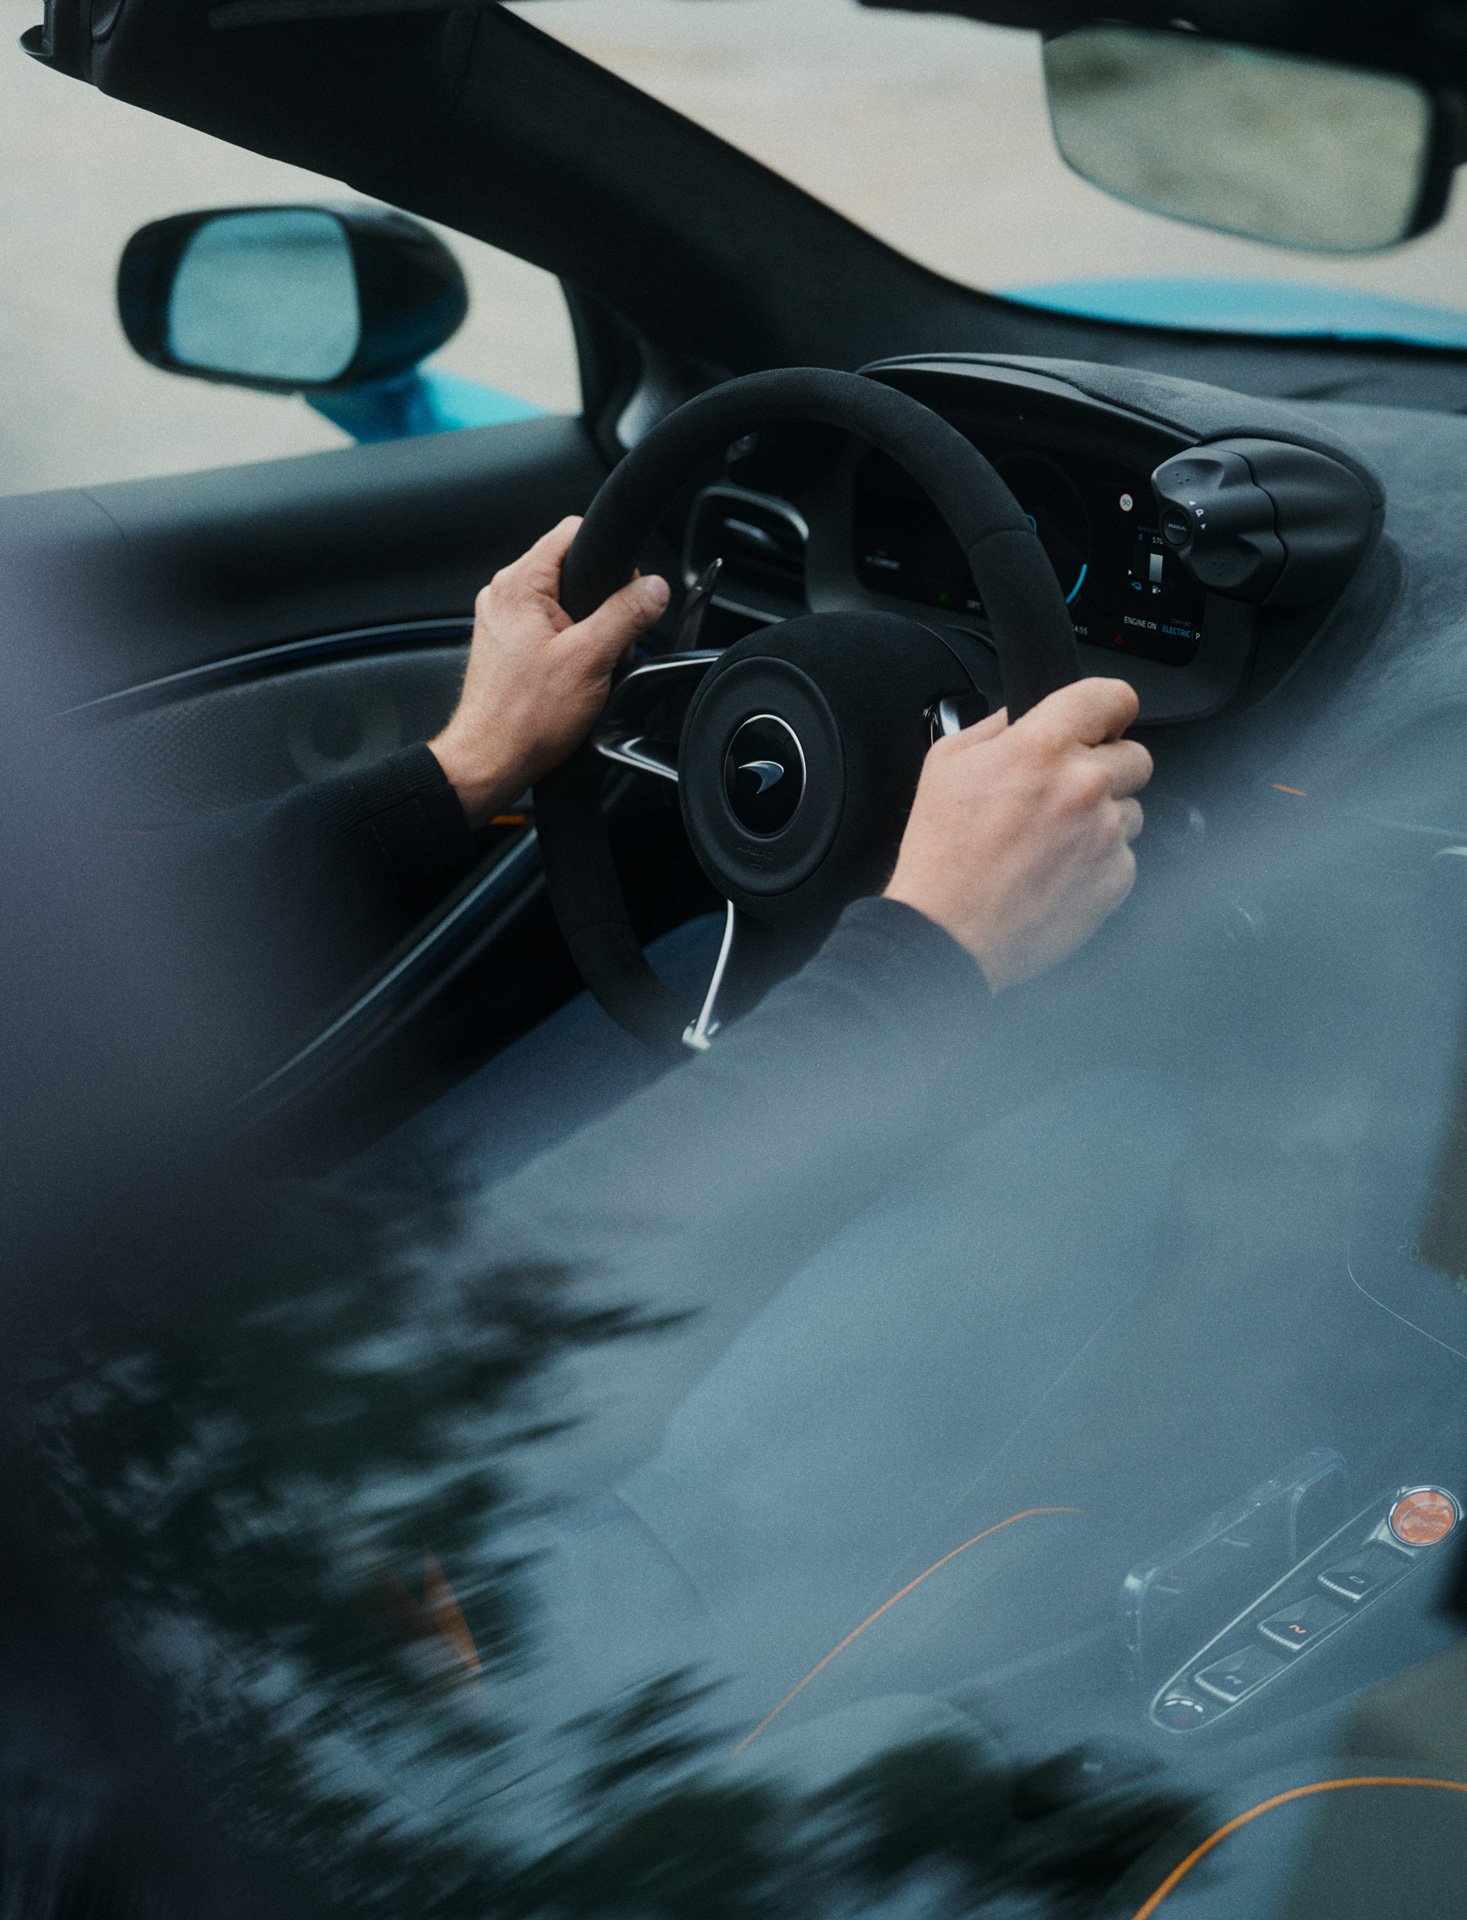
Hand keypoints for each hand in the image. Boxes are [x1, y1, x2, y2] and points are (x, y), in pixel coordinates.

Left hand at [429, 516, 669, 827]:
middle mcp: (504, 596)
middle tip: (608, 644)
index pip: (573, 532)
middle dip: (603, 604)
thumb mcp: (591, 659)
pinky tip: (575, 680)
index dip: (611, 557)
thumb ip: (627, 615)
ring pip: (566, 605)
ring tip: (589, 668)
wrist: (491, 762)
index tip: (626, 591)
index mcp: (519, 584)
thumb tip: (654, 589)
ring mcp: (503, 622)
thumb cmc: (525, 718)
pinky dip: (572, 650)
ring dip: (589, 633)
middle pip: (574, 571)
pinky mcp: (508, 648)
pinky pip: (552, 632)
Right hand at [883, 678, 1151, 994]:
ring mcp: (1106, 833)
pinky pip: (1124, 857)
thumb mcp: (947, 763)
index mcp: (1043, 745)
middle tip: (1065, 795)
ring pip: (1131, 810)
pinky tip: (1057, 873)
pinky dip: (1099, 863)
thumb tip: (1024, 716)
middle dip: (1106, 769)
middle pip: (1136, 756)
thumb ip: (995, 727)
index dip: (1109, 708)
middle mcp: (1084, 784)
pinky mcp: (1116, 877)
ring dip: (1103, 820)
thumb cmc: (942, 853)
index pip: (1113, 697)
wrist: (947, 930)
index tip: (1103, 722)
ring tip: (1052, 843)